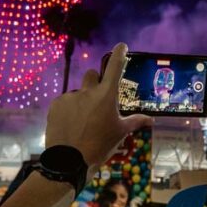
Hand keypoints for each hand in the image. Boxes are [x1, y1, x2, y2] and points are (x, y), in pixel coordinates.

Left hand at [45, 43, 152, 168]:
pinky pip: (64, 102)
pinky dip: (69, 110)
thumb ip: (135, 122)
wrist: (68, 161)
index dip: (119, 54)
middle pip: (91, 75)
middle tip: (98, 99)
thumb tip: (151, 120)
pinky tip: (70, 125)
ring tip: (82, 121)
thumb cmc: (99, 146)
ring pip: (78, 92)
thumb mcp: (120, 133)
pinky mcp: (55, 105)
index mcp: (106, 96)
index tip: (121, 46)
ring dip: (81, 101)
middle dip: (95, 82)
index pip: (114, 68)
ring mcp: (69, 97)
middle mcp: (87, 91)